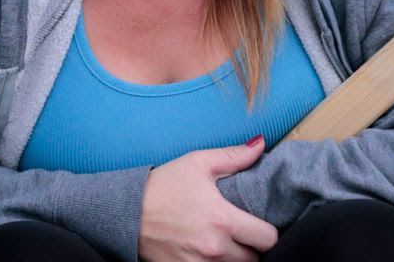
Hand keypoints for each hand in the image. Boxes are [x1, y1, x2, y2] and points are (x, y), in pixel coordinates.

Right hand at [137, 136, 279, 261]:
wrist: (124, 212)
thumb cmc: (162, 186)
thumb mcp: (199, 163)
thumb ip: (235, 156)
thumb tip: (261, 143)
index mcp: (223, 221)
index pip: (268, 239)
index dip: (269, 233)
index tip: (262, 226)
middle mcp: (213, 249)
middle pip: (253, 260)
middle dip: (252, 248)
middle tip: (244, 235)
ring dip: (235, 259)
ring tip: (228, 244)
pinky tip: (209, 254)